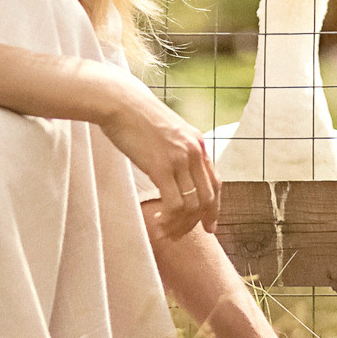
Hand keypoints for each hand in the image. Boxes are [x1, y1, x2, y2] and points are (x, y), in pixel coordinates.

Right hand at [102, 79, 219, 238]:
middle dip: (196, 222)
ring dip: (179, 225)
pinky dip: (169, 219)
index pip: (215, 183)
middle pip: (208, 198)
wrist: (121, 102)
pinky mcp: (161, 167)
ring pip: (192, 205)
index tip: (209, 226)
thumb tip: (175, 171)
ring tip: (164, 232)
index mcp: (197, 143)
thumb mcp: (167, 131)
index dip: (214, 208)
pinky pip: (175, 204)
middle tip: (179, 235)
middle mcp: (194, 151)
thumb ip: (177, 149)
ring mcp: (180, 159)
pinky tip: (157, 223)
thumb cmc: (136, 116)